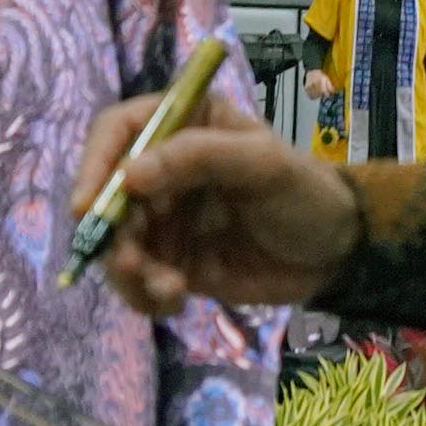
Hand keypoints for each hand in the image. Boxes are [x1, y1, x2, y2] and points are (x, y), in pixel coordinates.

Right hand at [71, 85, 360, 317]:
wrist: (338, 253)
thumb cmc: (306, 192)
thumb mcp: (262, 164)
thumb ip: (198, 158)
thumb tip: (129, 175)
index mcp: (184, 124)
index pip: (118, 131)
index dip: (94, 165)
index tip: (87, 207)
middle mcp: (164, 169)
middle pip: (106, 196)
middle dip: (112, 235)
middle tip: (133, 265)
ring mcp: (165, 218)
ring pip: (117, 244)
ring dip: (129, 273)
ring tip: (168, 288)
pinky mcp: (172, 262)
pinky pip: (139, 281)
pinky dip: (146, 296)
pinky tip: (175, 301)